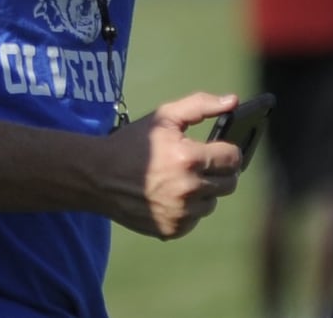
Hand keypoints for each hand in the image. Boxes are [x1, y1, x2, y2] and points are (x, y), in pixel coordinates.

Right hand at [105, 92, 240, 239]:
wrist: (98, 176)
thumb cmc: (133, 143)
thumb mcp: (163, 117)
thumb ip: (200, 105)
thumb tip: (233, 101)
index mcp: (189, 159)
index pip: (232, 158)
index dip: (226, 151)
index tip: (216, 149)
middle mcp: (189, 190)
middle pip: (229, 184)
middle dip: (218, 171)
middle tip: (198, 164)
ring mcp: (182, 214)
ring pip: (212, 203)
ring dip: (203, 192)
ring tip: (179, 180)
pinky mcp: (173, 230)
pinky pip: (195, 220)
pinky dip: (188, 210)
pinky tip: (169, 196)